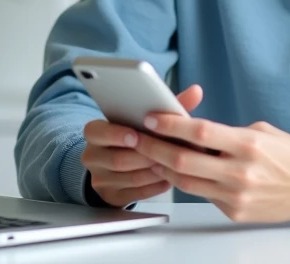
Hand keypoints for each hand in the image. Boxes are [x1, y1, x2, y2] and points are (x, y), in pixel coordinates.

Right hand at [81, 84, 203, 207]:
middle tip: (165, 151)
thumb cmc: (134, 135)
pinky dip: (154, 186)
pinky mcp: (112, 196)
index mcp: (95, 133)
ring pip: (128, 177)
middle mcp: (93, 156)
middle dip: (144, 155)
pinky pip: (134, 194)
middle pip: (117, 158)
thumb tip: (196, 91)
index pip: (98, 132)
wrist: (115, 166)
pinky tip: (168, 177)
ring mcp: (100, 179)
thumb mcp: (144, 119)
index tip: (135, 134)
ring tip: (172, 164)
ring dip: (153, 170)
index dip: (116, 134)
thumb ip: (168, 106)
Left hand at [132, 113, 289, 222]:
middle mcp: (240, 171)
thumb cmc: (288, 154)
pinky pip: (202, 195)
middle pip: (184, 160)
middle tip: (137, 138)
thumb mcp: (260, 131)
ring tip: (148, 155)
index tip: (152, 118)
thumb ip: (226, 133)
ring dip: (163, 168)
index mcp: (247, 144)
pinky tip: (175, 171)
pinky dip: (186, 182)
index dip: (171, 125)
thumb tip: (192, 130)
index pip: (200, 133)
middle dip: (155, 148)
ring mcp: (236, 195)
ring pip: (187, 182)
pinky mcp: (235, 211)